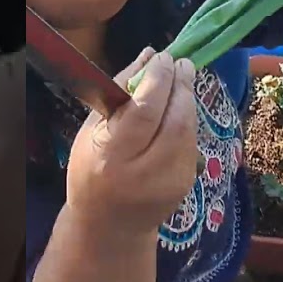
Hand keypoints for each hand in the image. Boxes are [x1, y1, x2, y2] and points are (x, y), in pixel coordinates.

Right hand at [65, 48, 198, 238]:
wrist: (108, 226)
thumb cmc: (91, 171)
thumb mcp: (93, 130)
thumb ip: (121, 92)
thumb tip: (150, 55)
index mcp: (113, 156)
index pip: (145, 111)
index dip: (160, 80)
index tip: (165, 57)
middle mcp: (146, 172)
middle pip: (176, 120)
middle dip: (182, 86)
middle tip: (182, 63)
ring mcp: (171, 182)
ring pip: (189, 130)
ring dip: (188, 101)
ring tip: (181, 81)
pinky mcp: (186, 185)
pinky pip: (191, 142)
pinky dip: (187, 121)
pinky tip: (179, 110)